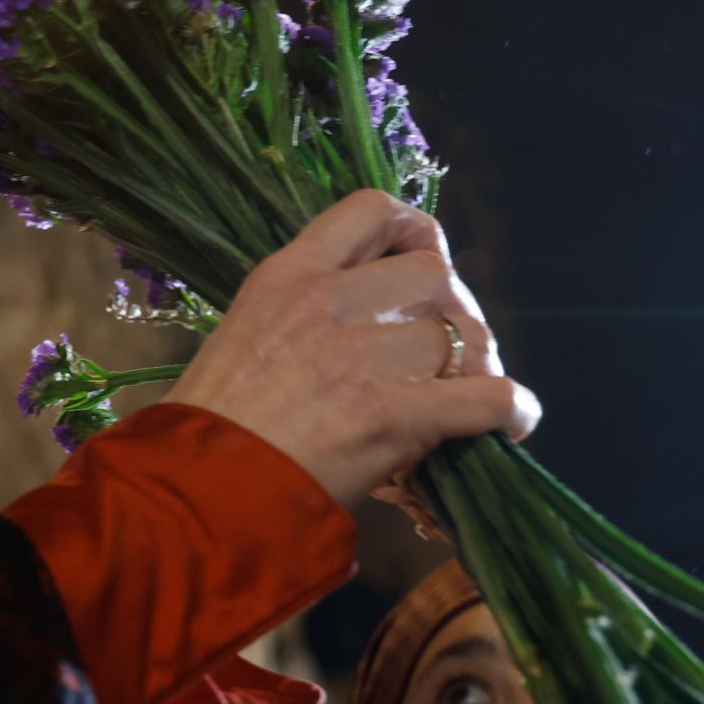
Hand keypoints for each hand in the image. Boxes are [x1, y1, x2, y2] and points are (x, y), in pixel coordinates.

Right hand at [164, 190, 539, 508]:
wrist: (192, 493)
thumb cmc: (209, 428)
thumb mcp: (243, 337)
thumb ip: (303, 318)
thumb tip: (369, 331)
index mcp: (286, 276)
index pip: (369, 210)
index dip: (412, 230)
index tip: (423, 258)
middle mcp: (327, 303)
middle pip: (433, 273)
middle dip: (455, 308)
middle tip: (452, 349)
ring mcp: (360, 357)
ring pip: (459, 335)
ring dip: (477, 363)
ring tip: (472, 393)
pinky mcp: (390, 416)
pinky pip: (483, 397)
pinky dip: (510, 408)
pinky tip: (512, 422)